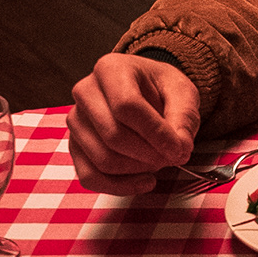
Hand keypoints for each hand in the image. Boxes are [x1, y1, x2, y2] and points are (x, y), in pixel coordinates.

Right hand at [67, 54, 200, 194]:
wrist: (144, 91)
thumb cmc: (160, 89)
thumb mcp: (182, 92)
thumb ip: (183, 118)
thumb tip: (178, 148)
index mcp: (110, 69)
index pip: (127, 107)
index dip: (156, 134)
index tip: (180, 149)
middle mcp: (85, 92)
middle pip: (114, 136)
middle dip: (150, 155)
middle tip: (173, 156)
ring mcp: (76, 121)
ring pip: (103, 160)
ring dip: (139, 169)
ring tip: (160, 161)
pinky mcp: (74, 146)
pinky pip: (90, 177)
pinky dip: (120, 187)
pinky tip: (145, 181)